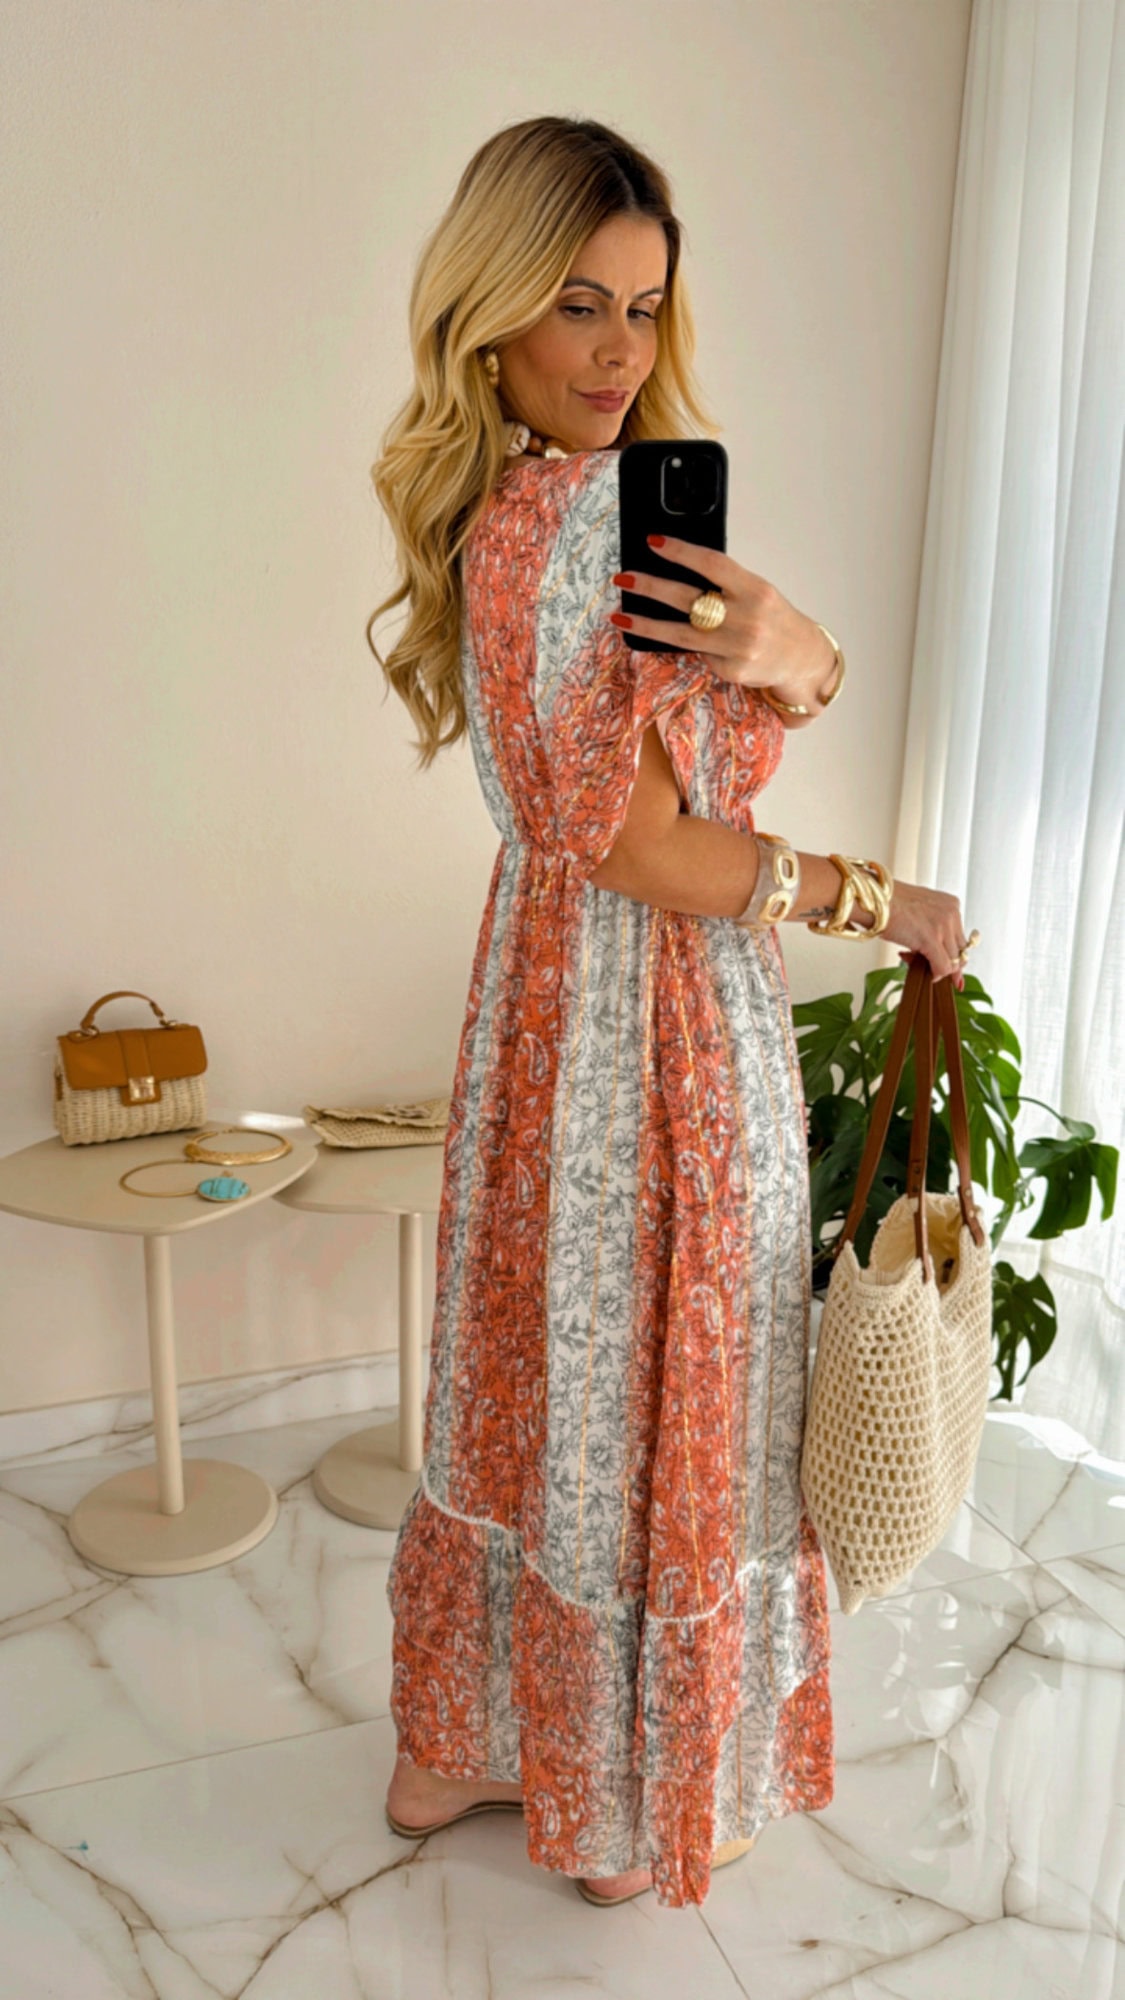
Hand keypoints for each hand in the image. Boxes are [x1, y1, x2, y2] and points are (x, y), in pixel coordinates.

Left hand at [609, 536, 830, 705]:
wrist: (801, 658)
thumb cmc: (773, 617)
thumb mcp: (757, 592)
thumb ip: (725, 584)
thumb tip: (676, 571)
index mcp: (755, 589)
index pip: (712, 565)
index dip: (681, 552)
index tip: (653, 541)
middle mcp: (747, 618)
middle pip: (688, 599)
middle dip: (650, 587)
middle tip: (623, 578)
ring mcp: (737, 648)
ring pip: (680, 635)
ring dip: (646, 625)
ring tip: (619, 617)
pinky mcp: (730, 670)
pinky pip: (699, 655)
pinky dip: (694, 647)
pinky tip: (697, 644)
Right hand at [882, 878, 970, 986]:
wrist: (874, 900)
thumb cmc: (889, 904)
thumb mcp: (920, 910)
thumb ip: (933, 926)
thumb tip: (938, 951)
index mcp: (951, 904)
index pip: (960, 938)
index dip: (948, 953)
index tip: (938, 960)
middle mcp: (951, 913)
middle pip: (960, 951)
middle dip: (943, 962)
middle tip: (923, 962)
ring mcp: (944, 925)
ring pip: (954, 962)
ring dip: (935, 968)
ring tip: (912, 959)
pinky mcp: (932, 938)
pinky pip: (943, 967)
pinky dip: (935, 975)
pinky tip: (921, 970)